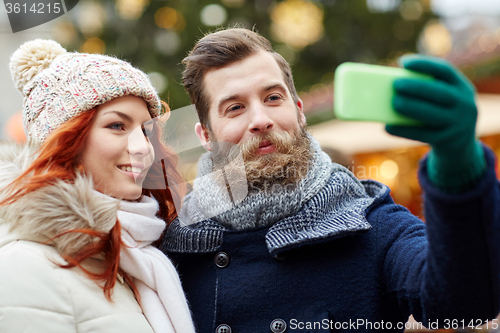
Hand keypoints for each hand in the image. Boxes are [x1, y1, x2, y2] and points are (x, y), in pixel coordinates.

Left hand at [386, 55, 484, 191]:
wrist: (458, 144)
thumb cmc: (440, 113)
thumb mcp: (441, 99)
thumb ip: (424, 90)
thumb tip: (387, 86)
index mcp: (462, 87)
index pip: (445, 70)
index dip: (425, 65)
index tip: (403, 62)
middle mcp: (464, 104)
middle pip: (441, 93)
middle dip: (418, 87)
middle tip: (396, 84)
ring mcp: (457, 124)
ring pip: (433, 114)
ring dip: (412, 107)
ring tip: (394, 102)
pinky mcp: (445, 140)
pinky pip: (422, 135)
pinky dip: (404, 130)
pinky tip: (388, 126)